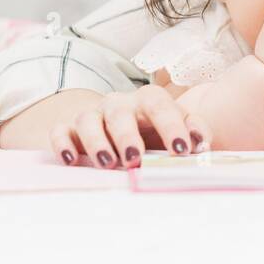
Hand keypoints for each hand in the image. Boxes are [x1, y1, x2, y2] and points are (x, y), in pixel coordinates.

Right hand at [48, 85, 211, 169]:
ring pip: (88, 120)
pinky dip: (63, 143)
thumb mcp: (177, 127)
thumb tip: (202, 145)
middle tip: (135, 159)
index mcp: (148, 100)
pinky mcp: (69, 129)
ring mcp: (92, 115)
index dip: (171, 126)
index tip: (182, 150)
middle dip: (128, 136)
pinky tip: (71, 160)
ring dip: (96, 142)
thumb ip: (195, 132)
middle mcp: (118, 104)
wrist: (120, 126)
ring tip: (107, 163)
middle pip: (120, 113)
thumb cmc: (154, 130)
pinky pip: (60, 131)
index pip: (160, 105)